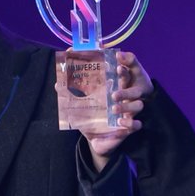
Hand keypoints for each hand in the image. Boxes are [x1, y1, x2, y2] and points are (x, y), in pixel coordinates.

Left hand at [82, 51, 154, 169]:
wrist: (96, 142)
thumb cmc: (90, 120)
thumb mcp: (79, 107)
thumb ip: (71, 95)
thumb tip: (57, 83)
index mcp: (112, 89)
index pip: (119, 71)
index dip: (119, 61)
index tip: (113, 53)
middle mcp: (123, 98)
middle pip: (130, 84)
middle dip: (125, 76)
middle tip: (118, 70)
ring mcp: (128, 113)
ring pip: (137, 104)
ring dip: (126, 104)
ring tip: (113, 107)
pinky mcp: (129, 127)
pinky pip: (136, 125)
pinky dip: (131, 124)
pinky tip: (121, 124)